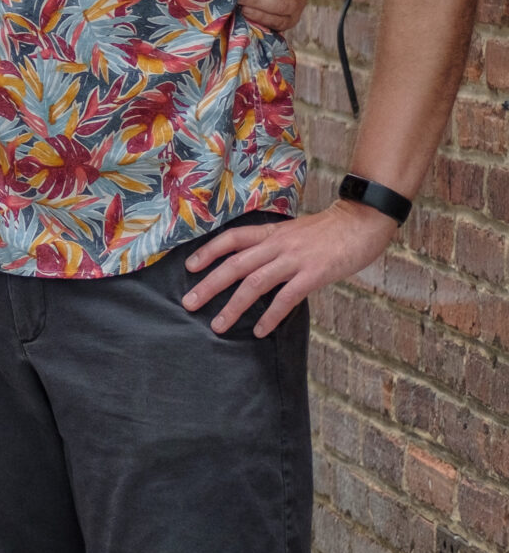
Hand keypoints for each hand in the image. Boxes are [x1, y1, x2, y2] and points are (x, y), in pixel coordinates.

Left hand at [181, 206, 393, 336]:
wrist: (362, 221)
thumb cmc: (329, 230)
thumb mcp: (294, 232)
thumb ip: (274, 246)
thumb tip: (255, 264)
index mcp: (271, 233)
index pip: (231, 239)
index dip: (208, 252)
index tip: (189, 267)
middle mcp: (277, 245)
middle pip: (235, 265)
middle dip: (209, 285)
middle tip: (189, 303)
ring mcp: (294, 260)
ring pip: (254, 283)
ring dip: (233, 306)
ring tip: (218, 325)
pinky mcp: (313, 275)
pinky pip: (286, 298)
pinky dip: (271, 315)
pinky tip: (260, 330)